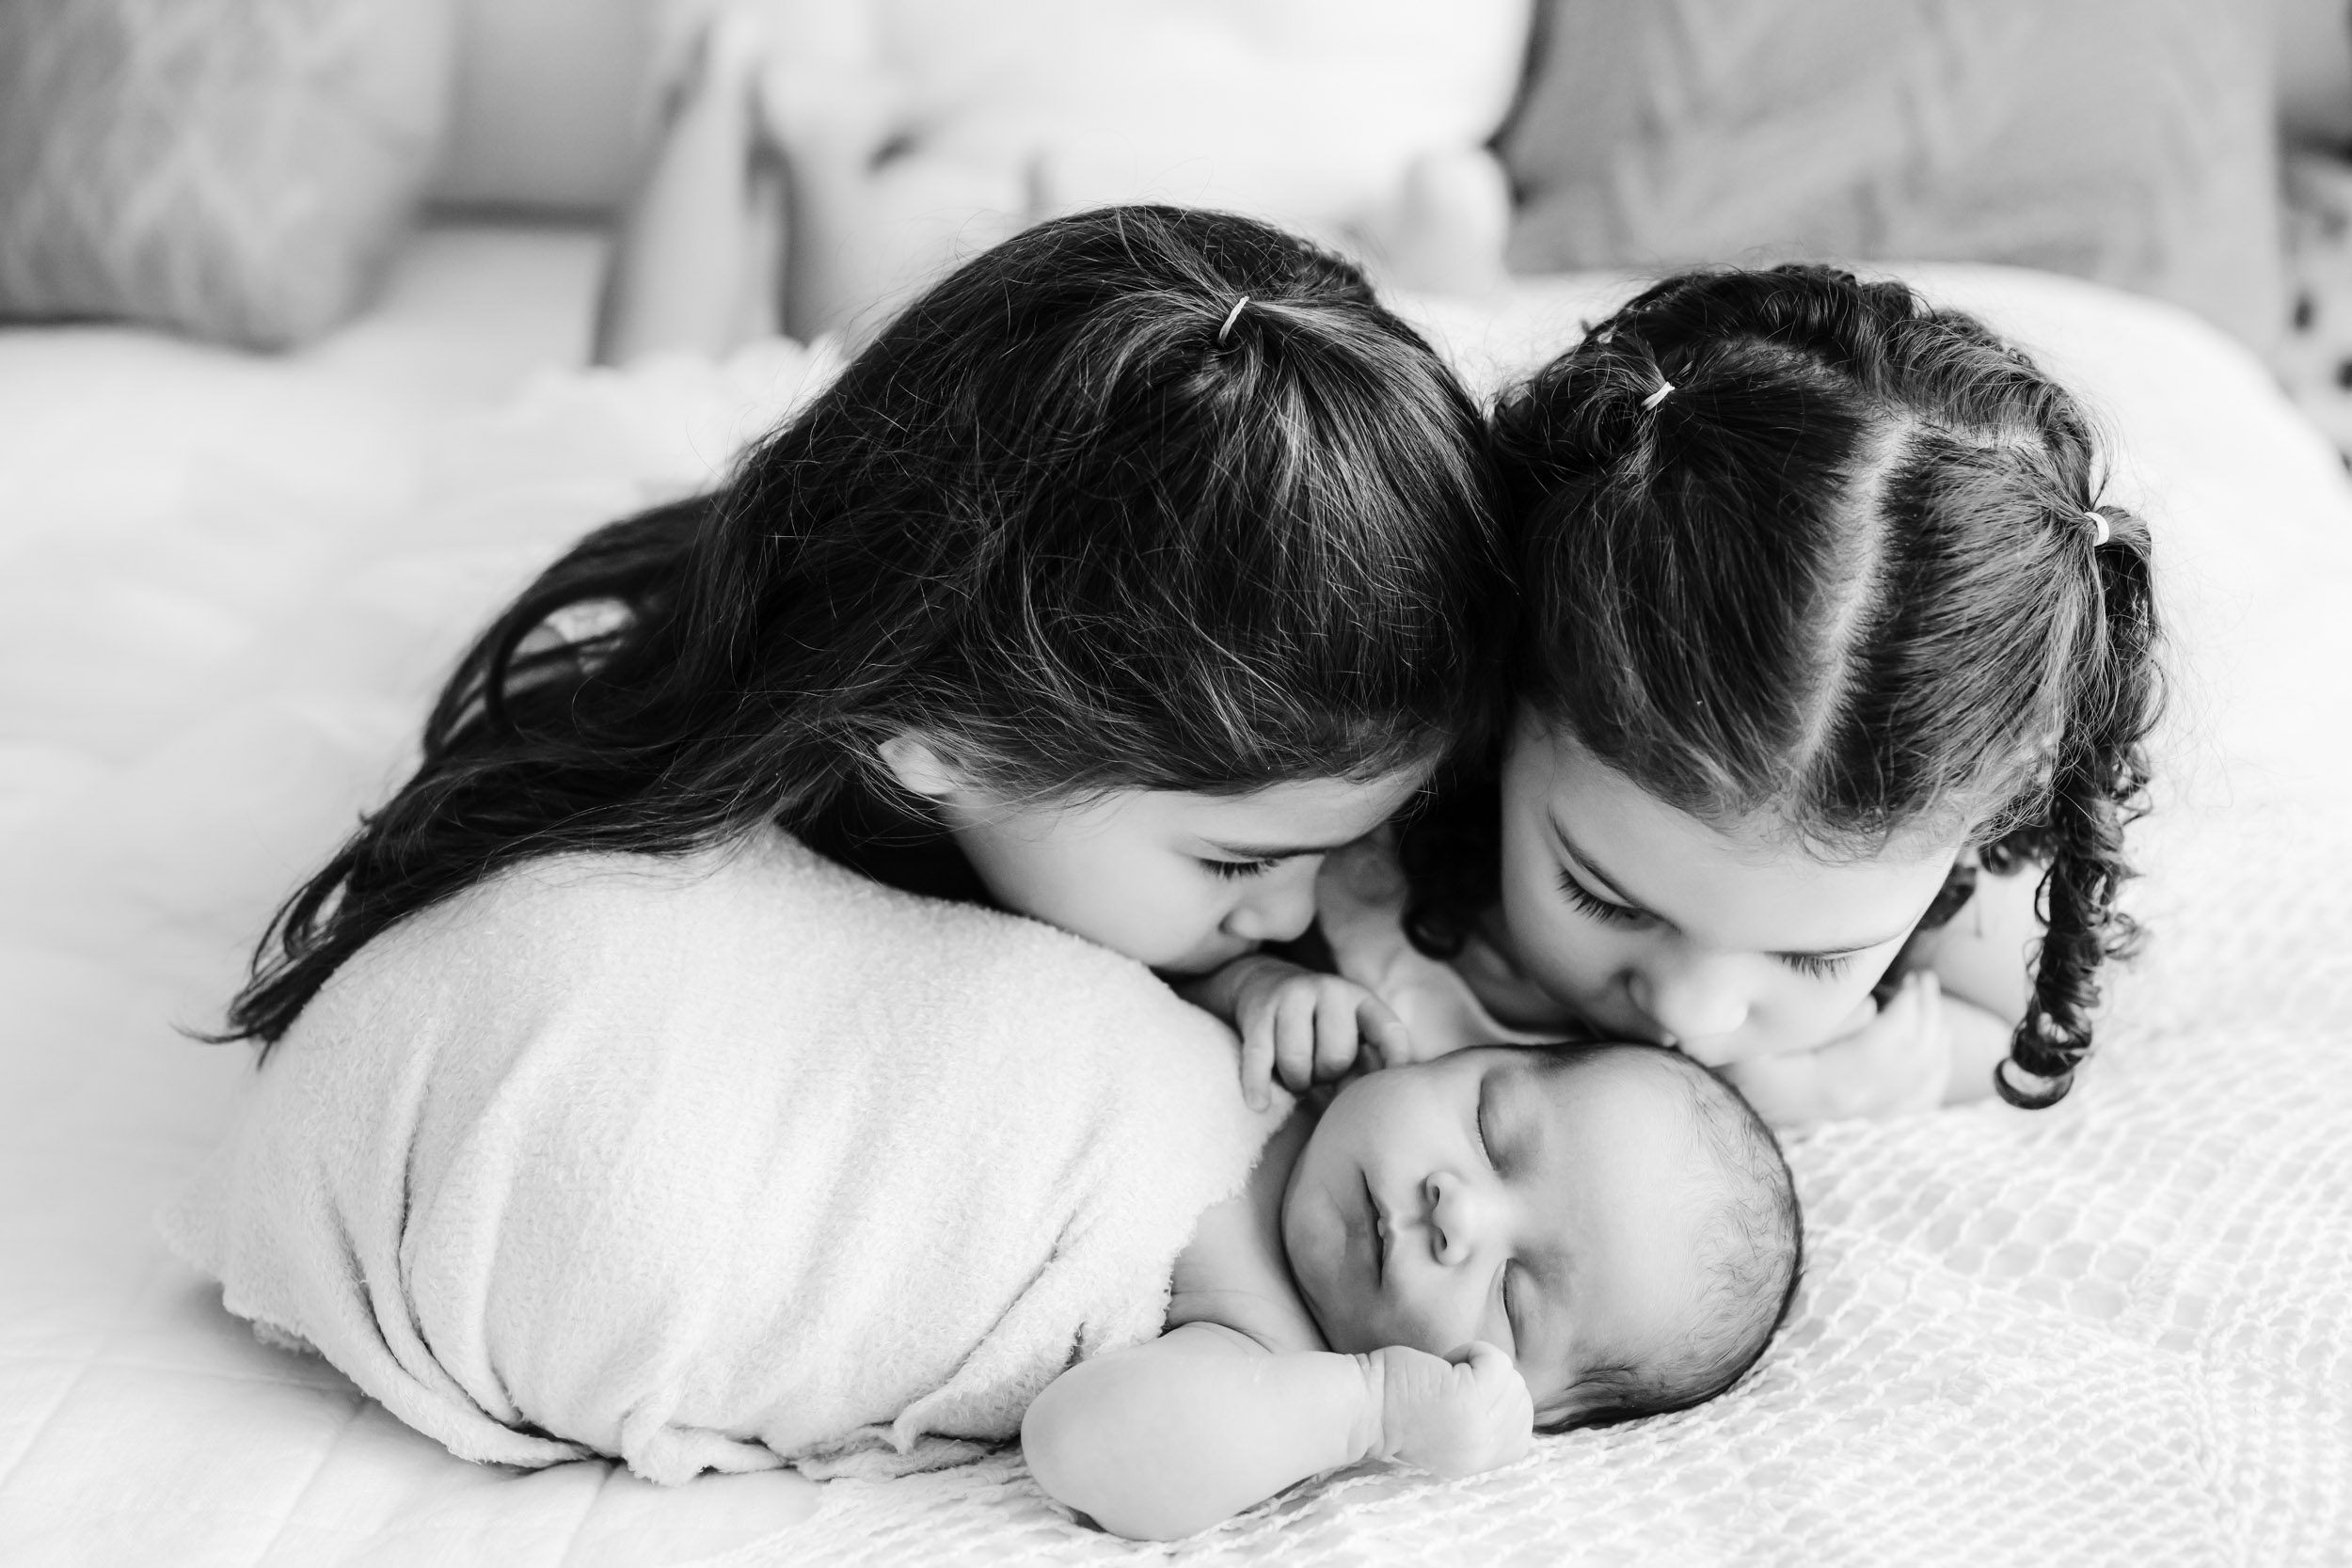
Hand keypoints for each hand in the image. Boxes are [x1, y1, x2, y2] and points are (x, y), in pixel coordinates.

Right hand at [1223, 961, 1414, 1111]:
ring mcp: (1291, 998)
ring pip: (1296, 1062)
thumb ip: (1365, 1060)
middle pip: (1336, 1058)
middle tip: (1319, 1074)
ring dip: (1296, 1082)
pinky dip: (1257, 1085)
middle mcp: (1328, 990)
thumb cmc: (1316, 1022)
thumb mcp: (1348, 1028)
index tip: (1391, 1088)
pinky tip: (1259, 1104)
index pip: (1388, 1031)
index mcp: (1359, 998)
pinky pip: (1259, 1059)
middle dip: (1326, 1077)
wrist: (1262, 981)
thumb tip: (1370, 1101)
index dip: (1395, 1061)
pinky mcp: (1258, 1013)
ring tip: (1297, 1077)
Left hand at [1367, 1342, 1533, 1477]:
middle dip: (1491, 1382)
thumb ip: (1481, 1429)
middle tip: (1452, 1380)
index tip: (1470, 1394)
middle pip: (1521, 1402)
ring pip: (1512, 1379)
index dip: (1504, 1408)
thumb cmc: (1396, 1409)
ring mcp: (1478, 1425)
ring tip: (1447, 1371)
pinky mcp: (1468, 1396)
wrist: (1362, 1408)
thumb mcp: (1449, 1436)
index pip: (1522, 1438)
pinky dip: (1475, 1350)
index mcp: (1476, 1463)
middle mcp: (1482, 1450)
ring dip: (1481, 1364)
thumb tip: (1512, 1395)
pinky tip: (1446, 1360)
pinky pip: (1497, 1361)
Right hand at [1722, 971, 1951, 1126]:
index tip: (1914, 980)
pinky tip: (1934, 1047)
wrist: (1686, 1089)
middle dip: (1926, 1023)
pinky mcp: (1841, 1124)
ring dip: (1933, 1047)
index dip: (1907, 1018)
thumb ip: (1807, 1019)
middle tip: (1924, 981)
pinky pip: (1905, 1110)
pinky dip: (1930, 1079)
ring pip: (1912, 1096)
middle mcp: (1828, 1117)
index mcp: (1804, 1090)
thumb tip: (1870, 1011)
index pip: (1876, 1058)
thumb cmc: (1711, 1048)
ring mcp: (1837, 1126)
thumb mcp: (1745, 1024)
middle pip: (1902, 1077)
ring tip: (1929, 1003)